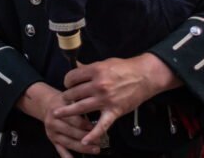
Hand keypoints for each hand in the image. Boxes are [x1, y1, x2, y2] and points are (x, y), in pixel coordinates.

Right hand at [24, 83, 99, 156]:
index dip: (86, 125)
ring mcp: (52, 132)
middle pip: (72, 132)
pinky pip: (60, 150)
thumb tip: (95, 107)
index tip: (97, 128)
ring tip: (96, 150)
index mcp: (58, 110)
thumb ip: (79, 102)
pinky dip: (67, 157)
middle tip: (100, 141)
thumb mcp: (69, 97)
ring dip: (82, 148)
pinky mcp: (52, 140)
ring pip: (68, 142)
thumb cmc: (63, 101)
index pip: (74, 120)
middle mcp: (53, 122)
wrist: (46, 104)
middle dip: (86, 137)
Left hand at [56, 54, 178, 146]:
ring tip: (58, 114)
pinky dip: (93, 134)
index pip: (72, 77)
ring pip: (80, 107)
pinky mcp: (114, 111)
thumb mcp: (105, 63)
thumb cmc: (125, 68)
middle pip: (73, 93)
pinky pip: (101, 125)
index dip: (67, 81)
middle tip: (65, 99)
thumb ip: (90, 67)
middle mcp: (99, 85)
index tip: (68, 84)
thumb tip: (76, 66)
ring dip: (68, 112)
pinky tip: (85, 140)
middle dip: (66, 96)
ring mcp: (106, 99)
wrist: (145, 76)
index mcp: (96, 70)